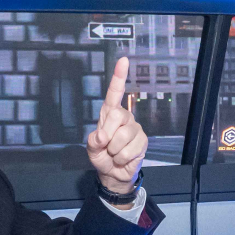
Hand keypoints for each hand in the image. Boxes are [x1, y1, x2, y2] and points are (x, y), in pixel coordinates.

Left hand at [86, 56, 147, 195]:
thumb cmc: (101, 155)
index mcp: (109, 114)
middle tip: (106, 146)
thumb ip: (94, 140)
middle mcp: (124, 117)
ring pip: (123, 136)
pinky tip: (123, 158)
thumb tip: (103, 136)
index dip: (119, 76)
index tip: (123, 60)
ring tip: (114, 153)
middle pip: (117, 116)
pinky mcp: (143, 141)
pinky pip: (131, 149)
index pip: (115, 93)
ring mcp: (135, 129)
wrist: (113, 173)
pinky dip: (122, 158)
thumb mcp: (91, 148)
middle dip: (108, 134)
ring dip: (114, 150)